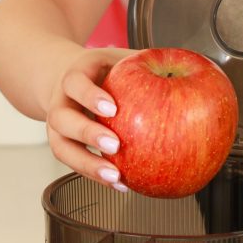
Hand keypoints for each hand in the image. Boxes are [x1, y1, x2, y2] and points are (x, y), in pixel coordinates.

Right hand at [46, 46, 137, 190]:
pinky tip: (120, 184)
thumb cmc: (100, 72)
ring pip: (63, 149)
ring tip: (114, 176)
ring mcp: (59, 129)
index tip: (112, 108)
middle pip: (62, 120)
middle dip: (87, 134)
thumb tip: (183, 68)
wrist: (68, 83)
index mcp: (74, 76)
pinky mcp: (66, 148)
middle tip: (115, 146)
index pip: (75, 83)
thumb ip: (143, 62)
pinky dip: (98, 177)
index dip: (90, 96)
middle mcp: (61, 103)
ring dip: (88, 166)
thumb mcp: (118, 59)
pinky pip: (77, 166)